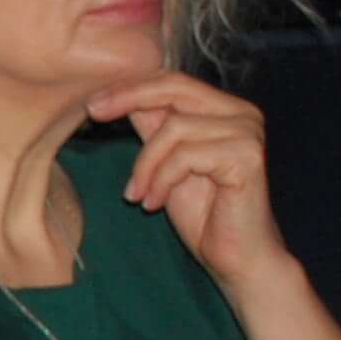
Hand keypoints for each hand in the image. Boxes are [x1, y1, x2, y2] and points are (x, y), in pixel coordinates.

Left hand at [89, 72, 293, 292]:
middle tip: (94, 115)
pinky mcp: (247, 157)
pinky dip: (162, 180)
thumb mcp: (165, 162)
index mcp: (225, 110)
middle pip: (174, 88)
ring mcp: (248, 133)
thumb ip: (152, 128)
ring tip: (140, 195)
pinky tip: (155, 204)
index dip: (130, 87)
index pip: (172, 82)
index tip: (92, 104)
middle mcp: (242, 114)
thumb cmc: (202, 213)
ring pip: (174, 128)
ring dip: (146, 165)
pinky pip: (185, 156)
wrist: (236, 257)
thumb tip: (114, 97)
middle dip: (127, 99)